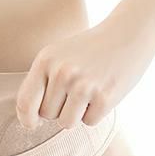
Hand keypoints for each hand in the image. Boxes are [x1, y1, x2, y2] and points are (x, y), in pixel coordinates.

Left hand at [15, 16, 154, 129]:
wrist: (129, 32)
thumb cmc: (88, 50)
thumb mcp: (58, 56)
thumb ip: (40, 82)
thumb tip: (28, 119)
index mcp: (46, 61)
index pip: (25, 103)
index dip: (27, 119)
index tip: (33, 124)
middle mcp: (62, 72)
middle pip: (47, 115)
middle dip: (59, 110)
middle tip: (75, 90)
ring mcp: (84, 85)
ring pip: (66, 123)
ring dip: (76, 115)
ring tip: (88, 93)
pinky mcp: (105, 97)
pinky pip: (89, 122)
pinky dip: (96, 113)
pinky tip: (103, 92)